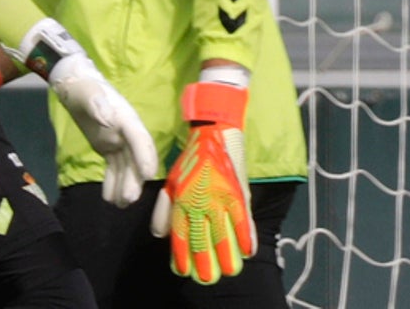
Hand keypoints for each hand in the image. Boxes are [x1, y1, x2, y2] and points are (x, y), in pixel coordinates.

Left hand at [18, 19, 157, 206]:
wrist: (75, 87)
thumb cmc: (83, 87)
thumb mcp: (87, 93)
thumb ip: (97, 105)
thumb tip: (108, 119)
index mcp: (126, 118)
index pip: (139, 138)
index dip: (145, 156)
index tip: (149, 175)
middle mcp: (127, 132)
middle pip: (135, 158)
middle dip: (134, 179)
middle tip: (128, 199)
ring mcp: (119, 141)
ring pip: (125, 167)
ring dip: (124, 185)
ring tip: (119, 205)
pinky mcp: (109, 148)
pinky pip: (113, 168)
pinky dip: (112, 182)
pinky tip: (108, 198)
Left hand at [150, 81, 255, 284]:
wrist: (214, 130)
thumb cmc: (192, 157)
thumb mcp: (173, 180)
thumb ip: (167, 208)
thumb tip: (161, 234)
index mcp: (182, 197)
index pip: (180, 232)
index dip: (181, 254)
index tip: (183, 271)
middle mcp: (200, 200)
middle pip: (202, 238)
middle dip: (204, 261)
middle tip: (206, 279)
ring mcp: (221, 196)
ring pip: (223, 233)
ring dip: (227, 255)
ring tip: (229, 271)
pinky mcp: (239, 191)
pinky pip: (243, 218)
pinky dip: (246, 235)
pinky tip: (249, 251)